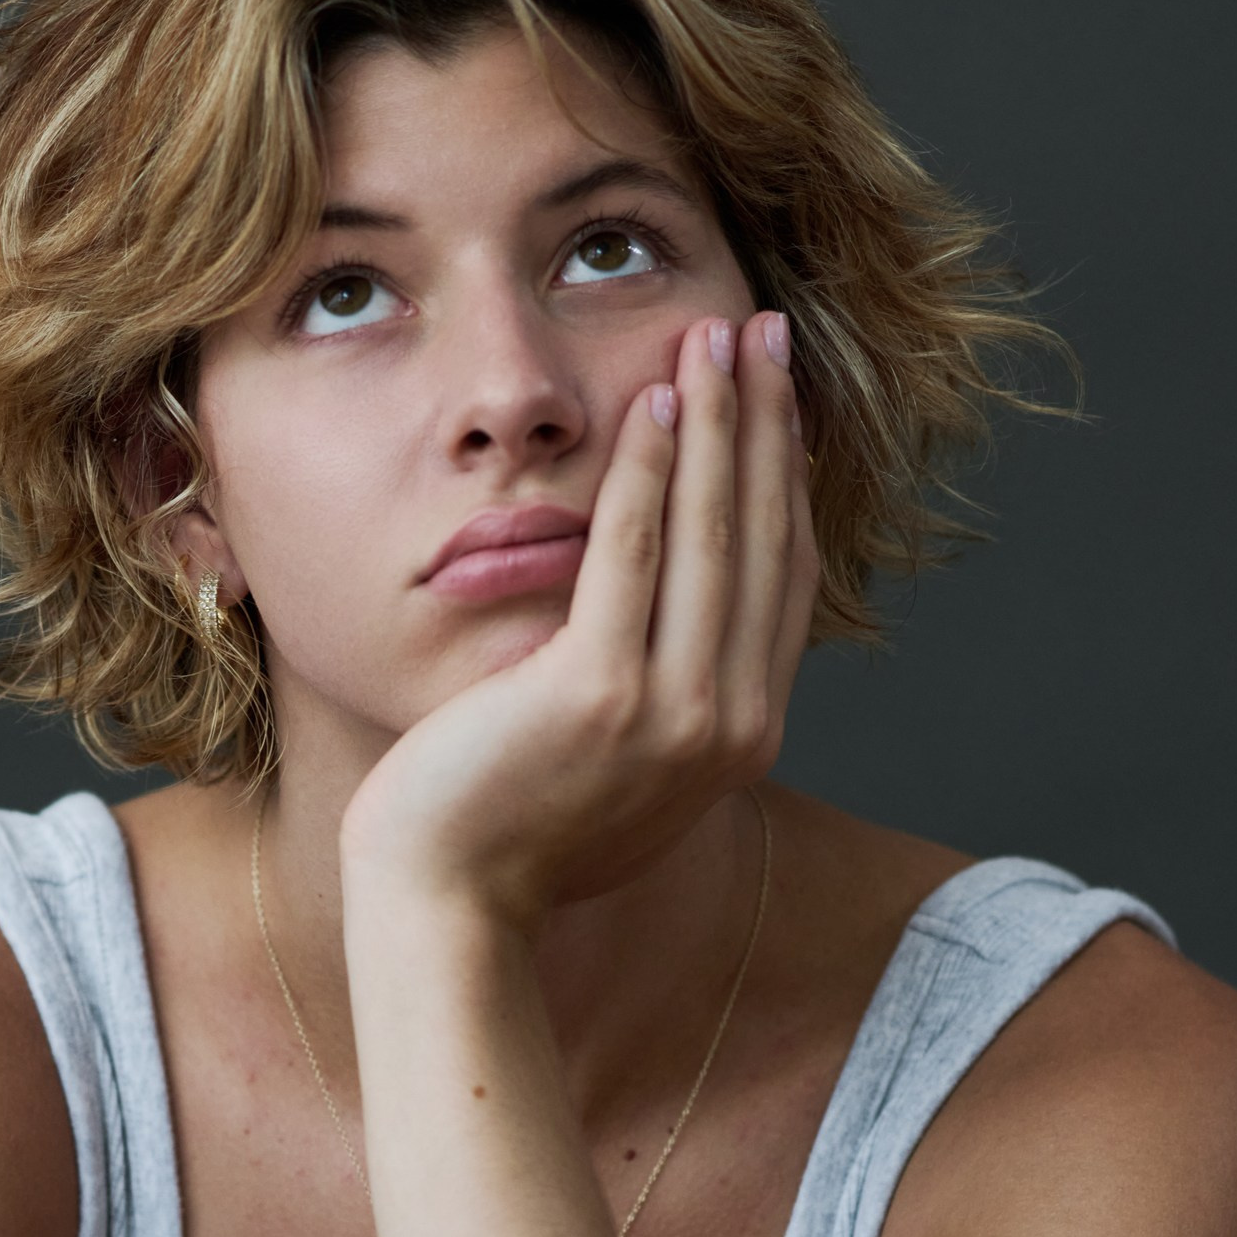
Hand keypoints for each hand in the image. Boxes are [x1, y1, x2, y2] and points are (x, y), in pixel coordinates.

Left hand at [340, 310, 817, 926]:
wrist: (449, 905)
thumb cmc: (510, 834)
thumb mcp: (616, 769)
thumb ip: (662, 702)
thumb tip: (672, 630)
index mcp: (742, 740)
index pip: (781, 580)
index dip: (787, 479)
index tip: (780, 398)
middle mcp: (728, 726)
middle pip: (763, 542)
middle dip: (768, 423)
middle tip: (765, 330)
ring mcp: (673, 714)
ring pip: (713, 534)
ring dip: (721, 420)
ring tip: (715, 333)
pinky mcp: (600, 694)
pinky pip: (635, 553)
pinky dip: (651, 469)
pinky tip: (654, 400)